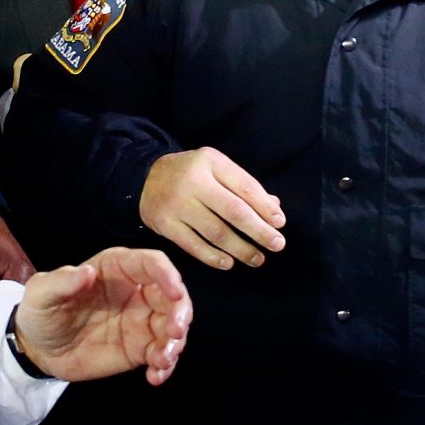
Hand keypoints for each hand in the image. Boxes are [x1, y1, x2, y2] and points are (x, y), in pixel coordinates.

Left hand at [11, 247, 191, 384]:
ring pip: (172, 326)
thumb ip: (62, 281)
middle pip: (172, 296)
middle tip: (175, 332)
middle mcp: (136, 292)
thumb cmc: (41, 312)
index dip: (167, 275)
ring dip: (175, 343)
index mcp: (117, 269)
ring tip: (161, 361)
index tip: (175, 291)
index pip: (151, 264)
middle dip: (180, 313)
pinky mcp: (140, 348)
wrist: (38, 350)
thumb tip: (87, 273)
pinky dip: (165, 366)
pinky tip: (155, 376)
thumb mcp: (42, 293)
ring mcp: (141, 321)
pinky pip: (161, 354)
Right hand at [139, 146, 285, 268]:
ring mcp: (177, 204)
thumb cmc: (190, 174)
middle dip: (259, 230)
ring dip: (240, 248)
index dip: (264, 207)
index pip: (244, 186)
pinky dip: (213, 256)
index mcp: (210, 161)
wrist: (144, 178)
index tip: (280, 223)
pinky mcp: (165, 224)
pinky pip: (193, 245)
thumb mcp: (216, 168)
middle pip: (233, 211)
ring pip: (215, 232)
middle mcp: (193, 181)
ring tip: (257, 258)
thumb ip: (244, 186)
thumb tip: (274, 208)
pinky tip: (229, 262)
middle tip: (277, 245)